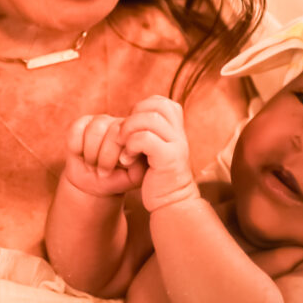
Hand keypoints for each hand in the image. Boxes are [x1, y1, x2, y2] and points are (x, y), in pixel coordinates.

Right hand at [63, 112, 145, 198]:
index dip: (121, 155)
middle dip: (105, 158)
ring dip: (91, 154)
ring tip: (93, 165)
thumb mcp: (133, 176)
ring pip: (94, 130)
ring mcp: (100, 121)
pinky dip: (76, 146)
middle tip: (103, 172)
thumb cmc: (117, 179)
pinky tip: (81, 155)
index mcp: (137, 133)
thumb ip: (140, 164)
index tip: (119, 168)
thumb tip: (134, 151)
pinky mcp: (81, 123)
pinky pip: (76, 130)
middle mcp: (120, 123)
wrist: (95, 182)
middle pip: (113, 132)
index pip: (131, 135)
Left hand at [119, 95, 197, 212]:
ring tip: (123, 149)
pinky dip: (130, 147)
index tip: (131, 131)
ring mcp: (176, 144)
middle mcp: (179, 132)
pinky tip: (126, 160)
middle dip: (132, 118)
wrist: (170, 202)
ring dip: (128, 132)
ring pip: (148, 119)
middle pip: (155, 105)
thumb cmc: (157, 175)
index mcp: (176, 127)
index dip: (139, 111)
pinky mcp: (169, 158)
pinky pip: (145, 138)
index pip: (157, 101)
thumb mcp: (154, 147)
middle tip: (124, 138)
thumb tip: (133, 113)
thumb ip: (149, 130)